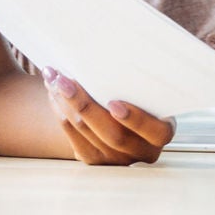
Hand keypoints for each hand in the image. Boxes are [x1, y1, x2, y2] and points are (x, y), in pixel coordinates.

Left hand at [41, 69, 172, 165]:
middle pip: (112, 134)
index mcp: (161, 133)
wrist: (126, 114)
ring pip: (88, 133)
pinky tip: (54, 94)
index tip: (114, 104)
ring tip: (53, 79)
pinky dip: (61, 113)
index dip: (135, 119)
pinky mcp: (94, 161)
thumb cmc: (140, 94)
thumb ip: (140, 85)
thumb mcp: (148, 93)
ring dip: (66, 104)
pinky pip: (73, 138)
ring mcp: (117, 160)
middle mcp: (142, 151)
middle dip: (84, 104)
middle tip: (64, 80)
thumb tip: (117, 54)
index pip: (155, 131)